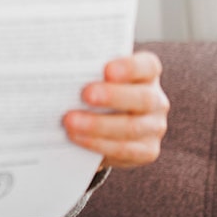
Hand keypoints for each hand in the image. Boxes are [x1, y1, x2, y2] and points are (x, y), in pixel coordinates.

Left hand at [63, 51, 168, 168]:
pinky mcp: (147, 150)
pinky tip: (76, 137)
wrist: (104, 126)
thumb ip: (87, 72)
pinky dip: (98, 144)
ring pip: (132, 127)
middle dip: (112, 96)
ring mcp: (154, 126)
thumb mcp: (95, 78)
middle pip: (142, 98)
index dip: (130, 67)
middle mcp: (156, 99)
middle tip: (85, 94)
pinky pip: (124, 150)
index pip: (147, 66)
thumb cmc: (97, 91)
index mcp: (147, 74)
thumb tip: (60, 69)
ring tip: (70, 121)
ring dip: (98, 125)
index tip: (107, 70)